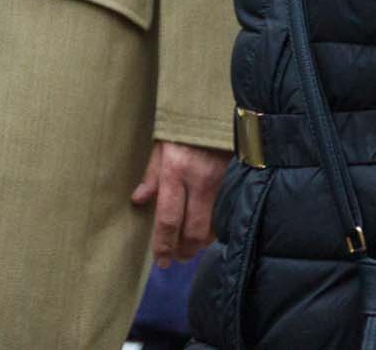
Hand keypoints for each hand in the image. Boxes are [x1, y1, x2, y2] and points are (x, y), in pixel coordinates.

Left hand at [132, 140, 227, 265]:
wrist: (223, 114)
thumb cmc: (185, 128)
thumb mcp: (160, 145)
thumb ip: (151, 175)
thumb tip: (138, 201)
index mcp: (175, 171)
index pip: (167, 218)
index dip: (163, 244)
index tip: (161, 261)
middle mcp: (199, 181)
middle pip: (193, 231)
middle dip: (184, 250)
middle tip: (176, 258)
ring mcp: (222, 185)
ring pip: (212, 228)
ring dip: (200, 244)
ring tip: (189, 248)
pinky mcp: (237, 185)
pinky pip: (226, 216)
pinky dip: (216, 229)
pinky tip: (207, 232)